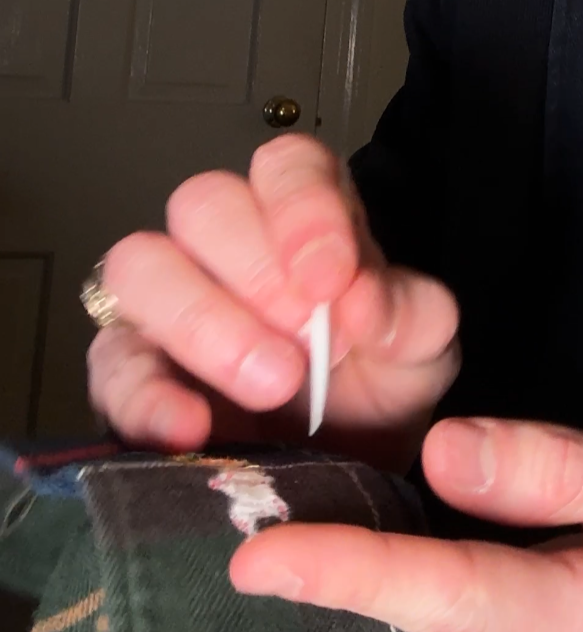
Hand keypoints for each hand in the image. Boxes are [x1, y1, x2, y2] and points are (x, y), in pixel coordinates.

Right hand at [87, 135, 459, 471]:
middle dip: (254, 271)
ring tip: (271, 385)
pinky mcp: (131, 367)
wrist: (347, 465)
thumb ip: (413, 313)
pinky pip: (113, 365)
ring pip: (140, 265)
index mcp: (304, 212)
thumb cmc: (378, 382)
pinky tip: (194, 428)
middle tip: (306, 344)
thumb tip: (364, 303)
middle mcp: (226, 242)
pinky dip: (148, 397)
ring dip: (202, 323)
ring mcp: (168, 300)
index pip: (287, 166)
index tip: (332, 280)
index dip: (303, 211)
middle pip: (203, 204)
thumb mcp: (421, 346)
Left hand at [230, 418, 582, 631]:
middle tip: (248, 503)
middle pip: (415, 630)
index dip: (354, 574)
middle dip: (328, 573)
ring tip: (296, 513)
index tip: (262, 558)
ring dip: (359, 585)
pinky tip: (363, 548)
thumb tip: (444, 452)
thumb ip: (558, 464)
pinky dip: (397, 599)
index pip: (454, 598)